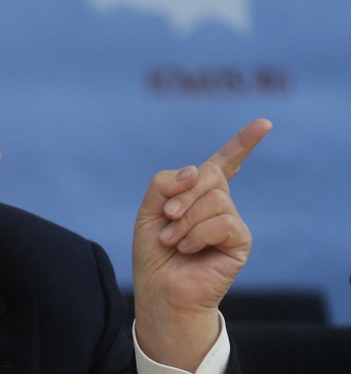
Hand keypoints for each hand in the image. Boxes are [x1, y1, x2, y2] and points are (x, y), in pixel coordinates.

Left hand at [132, 118, 271, 370]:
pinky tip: (186, 249)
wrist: (159, 290)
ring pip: (214, 198)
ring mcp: (231, 221)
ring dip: (185, 220)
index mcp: (197, 194)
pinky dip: (197, 234)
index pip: (224, 163)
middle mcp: (218, 204)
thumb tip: (196, 171)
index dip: (242, 143)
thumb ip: (164, 183)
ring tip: (171, 240)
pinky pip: (223, 222)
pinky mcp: (239, 241)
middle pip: (209, 174)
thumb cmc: (154, 253)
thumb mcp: (148, 210)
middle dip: (182, 193)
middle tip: (166, 216)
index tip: (264, 124)